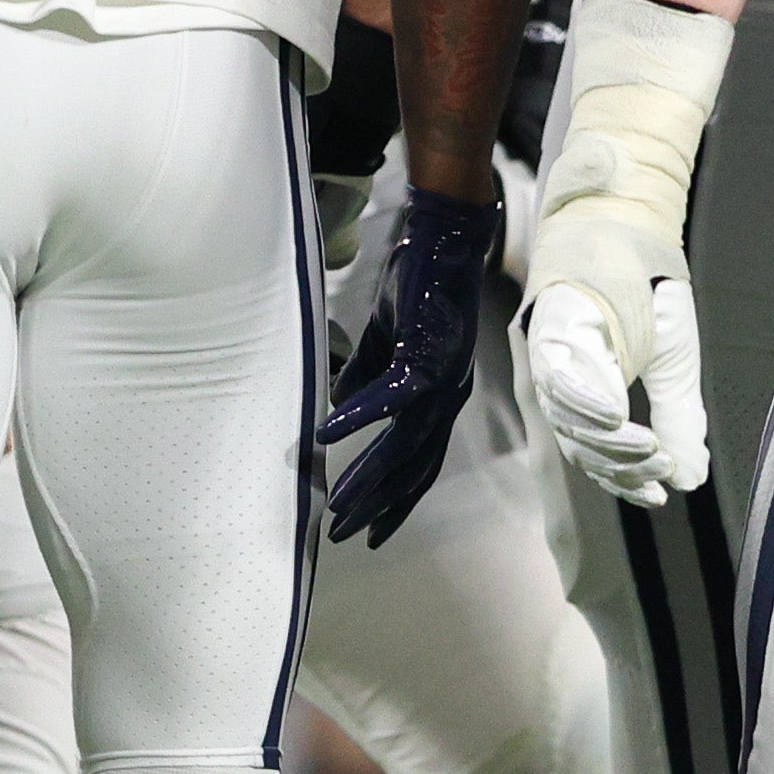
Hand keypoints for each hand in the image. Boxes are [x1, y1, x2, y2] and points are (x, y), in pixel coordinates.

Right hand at [314, 180, 502, 544]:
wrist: (441, 239)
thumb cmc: (415, 287)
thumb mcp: (385, 340)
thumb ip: (365, 377)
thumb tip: (337, 405)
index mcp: (439, 400)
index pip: (421, 466)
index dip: (397, 501)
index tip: (371, 533)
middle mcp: (447, 400)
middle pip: (413, 470)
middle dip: (377, 506)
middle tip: (342, 534)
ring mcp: (441, 382)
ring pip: (404, 447)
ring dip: (368, 478)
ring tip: (334, 502)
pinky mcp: (426, 357)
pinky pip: (388, 399)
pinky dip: (357, 418)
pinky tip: (326, 434)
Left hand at [520, 186, 706, 506]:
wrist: (632, 225)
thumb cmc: (648, 294)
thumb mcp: (673, 364)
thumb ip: (677, 420)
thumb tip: (689, 480)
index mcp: (589, 389)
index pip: (598, 451)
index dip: (625, 479)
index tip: (660, 496)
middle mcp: (562, 378)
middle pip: (579, 442)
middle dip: (620, 466)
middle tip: (658, 473)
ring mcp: (552, 353)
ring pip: (567, 416)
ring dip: (608, 441)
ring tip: (648, 452)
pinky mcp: (551, 327)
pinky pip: (560, 373)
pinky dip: (586, 400)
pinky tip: (614, 418)